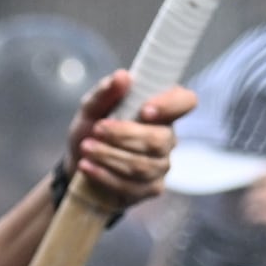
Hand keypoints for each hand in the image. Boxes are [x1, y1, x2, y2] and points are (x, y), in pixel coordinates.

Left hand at [65, 72, 196, 209]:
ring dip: (110, 156)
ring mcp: (162, 166)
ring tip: (86, 149)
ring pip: (143, 165)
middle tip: (96, 130)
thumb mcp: (91, 108)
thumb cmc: (92, 130)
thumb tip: (123, 76)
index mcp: (160, 111)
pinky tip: (87, 167)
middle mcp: (167, 138)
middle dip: (124, 135)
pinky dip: (105, 175)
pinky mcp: (151, 188)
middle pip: (159, 140)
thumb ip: (105, 92)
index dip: (172, 105)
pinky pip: (133, 186)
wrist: (78, 163)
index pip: (186, 101)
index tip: (144, 110)